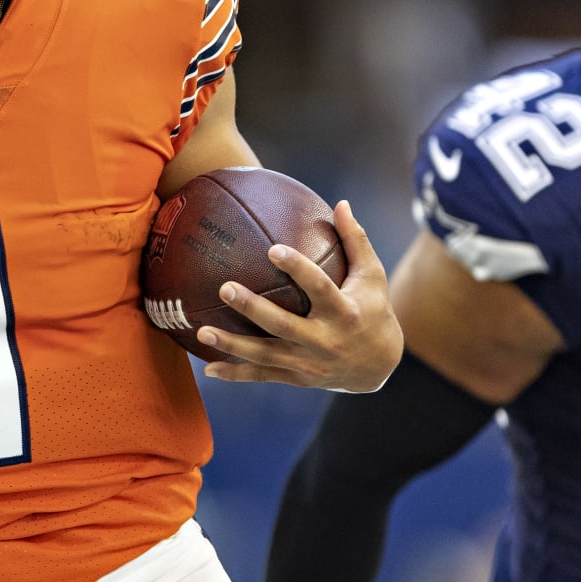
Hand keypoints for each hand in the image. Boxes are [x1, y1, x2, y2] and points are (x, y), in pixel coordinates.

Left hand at [201, 200, 402, 390]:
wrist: (378, 366)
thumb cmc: (373, 309)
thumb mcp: (372, 276)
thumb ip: (355, 240)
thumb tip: (342, 203)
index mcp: (344, 312)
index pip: (319, 287)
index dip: (297, 269)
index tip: (272, 248)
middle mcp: (325, 340)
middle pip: (283, 326)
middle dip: (252, 308)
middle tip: (224, 288)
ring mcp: (309, 363)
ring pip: (266, 355)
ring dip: (233, 345)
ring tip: (202, 332)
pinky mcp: (298, 378)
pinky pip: (264, 375)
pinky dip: (236, 374)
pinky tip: (209, 368)